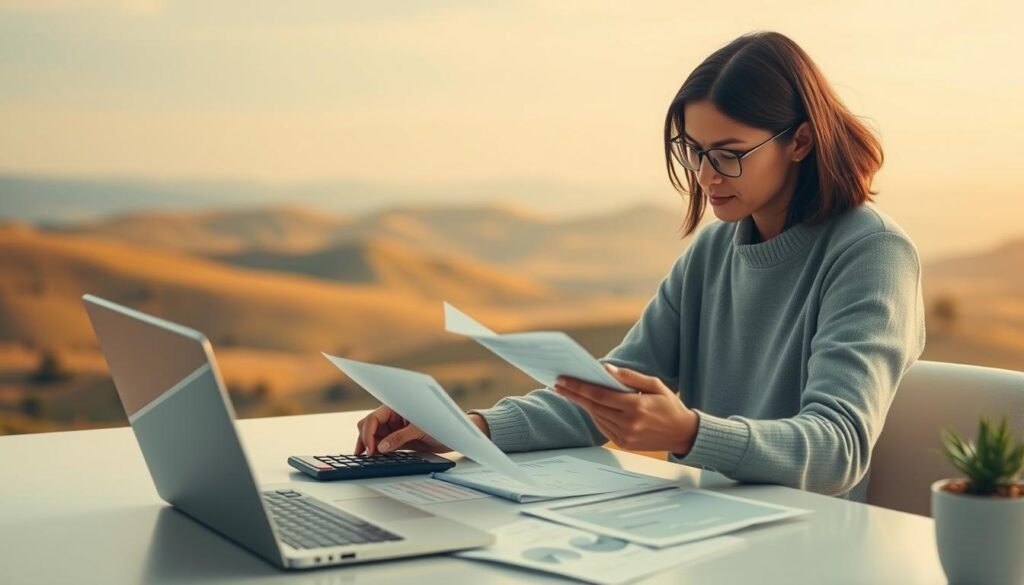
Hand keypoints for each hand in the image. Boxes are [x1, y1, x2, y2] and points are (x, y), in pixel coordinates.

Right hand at [354, 405, 489, 454]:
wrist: (454, 435)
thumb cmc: (441, 424)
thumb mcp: (419, 430)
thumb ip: (399, 437)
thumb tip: (382, 447)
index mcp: (396, 408)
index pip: (374, 418)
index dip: (368, 433)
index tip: (371, 449)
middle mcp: (393, 417)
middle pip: (369, 426)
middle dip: (365, 438)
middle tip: (366, 455)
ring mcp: (394, 428)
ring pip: (374, 436)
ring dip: (369, 445)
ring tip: (367, 459)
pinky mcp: (398, 440)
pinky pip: (383, 445)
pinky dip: (378, 452)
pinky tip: (376, 459)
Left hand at [554, 363, 698, 454]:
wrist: (683, 434)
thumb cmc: (670, 405)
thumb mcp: (655, 384)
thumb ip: (630, 377)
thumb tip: (606, 369)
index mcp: (636, 407)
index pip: (600, 395)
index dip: (579, 387)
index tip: (563, 380)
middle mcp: (629, 423)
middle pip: (593, 406)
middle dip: (574, 394)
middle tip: (558, 384)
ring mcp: (626, 436)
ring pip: (597, 417)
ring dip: (582, 404)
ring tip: (569, 392)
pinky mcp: (624, 444)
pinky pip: (603, 427)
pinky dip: (595, 415)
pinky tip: (588, 405)